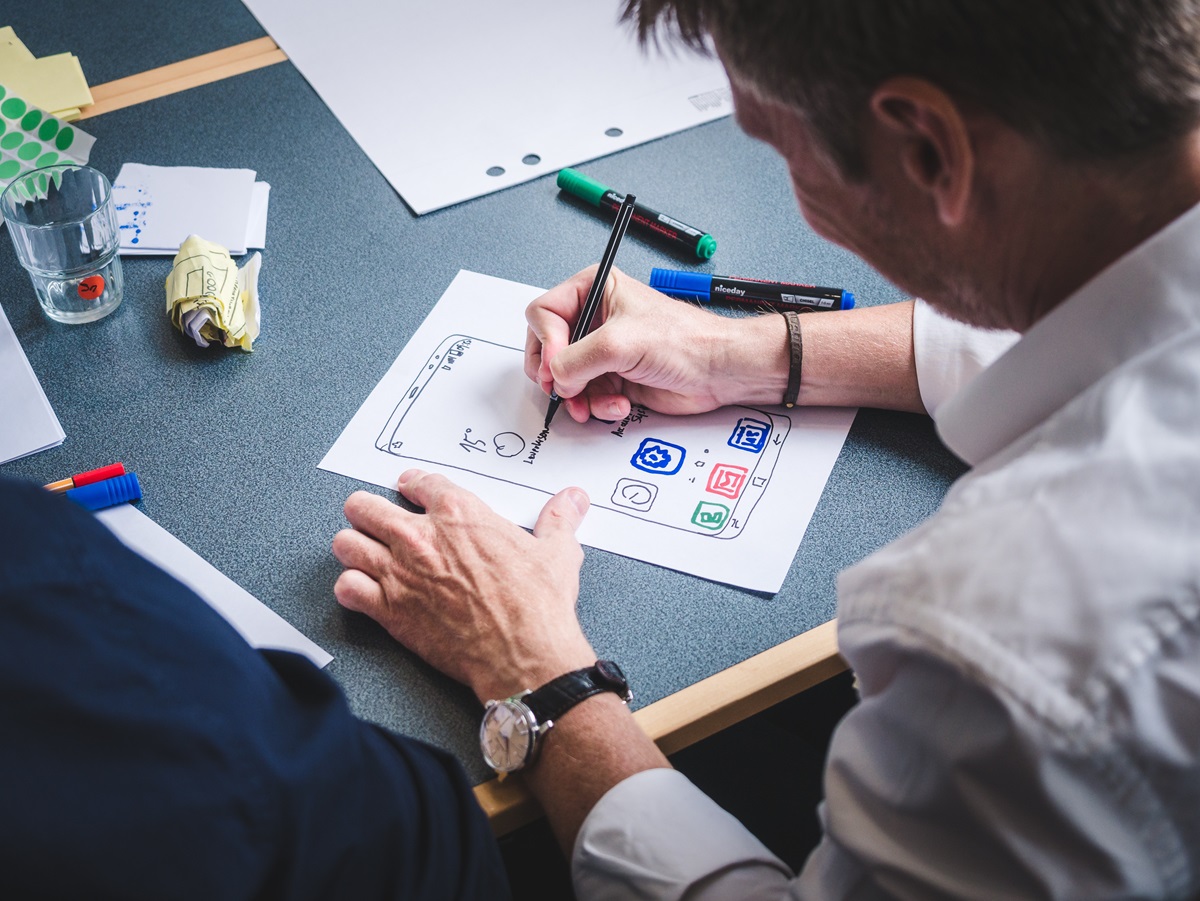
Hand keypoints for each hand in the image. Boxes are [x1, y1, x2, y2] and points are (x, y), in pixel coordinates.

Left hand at [331, 470, 596, 702]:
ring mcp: (399, 572)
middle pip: (365, 506)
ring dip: (354, 548)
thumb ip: (559, 520)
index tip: (409, 489)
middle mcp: (421, 536)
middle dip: (368, 512)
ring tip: (364, 554)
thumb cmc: (537, 605)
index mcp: (459, 512)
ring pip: (346, 544)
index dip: (412, 485)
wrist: (523, 654)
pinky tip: (362, 592)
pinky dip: (350, 590)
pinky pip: (346, 588)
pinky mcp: (388, 610)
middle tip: (376, 521)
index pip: (419, 482)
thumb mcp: (556, 553)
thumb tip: (573, 500)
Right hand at [525, 266, 788, 422]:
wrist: (717, 372)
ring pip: (564, 378)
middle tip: (563, 389)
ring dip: (578, 397)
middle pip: (548, 348)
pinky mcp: (612, 378)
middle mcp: (594, 319)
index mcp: (594, 290)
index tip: (558, 366)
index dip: (547, 342)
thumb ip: (576, 360)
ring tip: (593, 403)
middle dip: (556, 374)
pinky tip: (619, 404)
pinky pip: (586, 396)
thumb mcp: (619, 343)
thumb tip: (554, 378)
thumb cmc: (684, 341)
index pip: (544, 313)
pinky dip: (598, 406)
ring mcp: (602, 351)